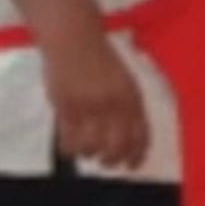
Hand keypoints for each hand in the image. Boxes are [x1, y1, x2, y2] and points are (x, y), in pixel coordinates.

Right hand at [41, 32, 148, 170]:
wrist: (73, 40)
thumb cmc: (100, 59)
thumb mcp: (125, 82)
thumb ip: (128, 108)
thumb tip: (131, 137)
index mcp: (131, 98)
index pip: (139, 136)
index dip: (137, 155)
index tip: (132, 165)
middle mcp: (112, 105)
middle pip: (116, 147)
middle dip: (113, 160)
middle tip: (107, 162)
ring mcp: (88, 107)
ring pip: (91, 148)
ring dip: (90, 155)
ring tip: (87, 151)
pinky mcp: (65, 108)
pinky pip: (68, 139)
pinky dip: (71, 149)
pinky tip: (71, 147)